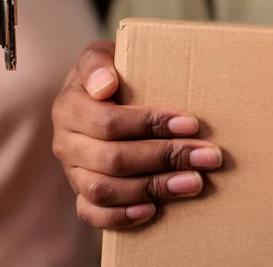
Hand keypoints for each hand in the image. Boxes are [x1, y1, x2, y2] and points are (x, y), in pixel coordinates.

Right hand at [52, 41, 223, 229]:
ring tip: (194, 182)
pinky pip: (92, 214)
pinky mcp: (81, 194)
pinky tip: (153, 210)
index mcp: (68, 107)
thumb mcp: (100, 56)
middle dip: (163, 158)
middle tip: (207, 156)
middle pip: (111, 159)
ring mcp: (72, 172)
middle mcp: (65, 143)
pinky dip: (121, 217)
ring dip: (153, 188)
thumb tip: (105, 86)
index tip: (191, 124)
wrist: (96, 98)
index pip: (108, 122)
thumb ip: (97, 62)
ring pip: (104, 190)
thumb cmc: (108, 76)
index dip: (150, 125)